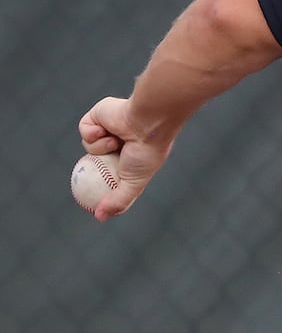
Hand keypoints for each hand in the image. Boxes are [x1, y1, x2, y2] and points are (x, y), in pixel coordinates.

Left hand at [78, 98, 171, 220]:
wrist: (146, 122)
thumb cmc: (145, 152)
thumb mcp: (134, 183)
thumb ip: (119, 200)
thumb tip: (99, 217)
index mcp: (131, 156)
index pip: (110, 172)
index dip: (100, 183)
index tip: (91, 196)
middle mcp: (120, 142)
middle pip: (95, 160)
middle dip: (93, 167)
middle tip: (87, 178)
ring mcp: (108, 128)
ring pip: (88, 146)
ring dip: (99, 147)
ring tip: (115, 142)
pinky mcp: (97, 115)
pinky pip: (84, 130)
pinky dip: (93, 134)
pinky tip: (107, 130)